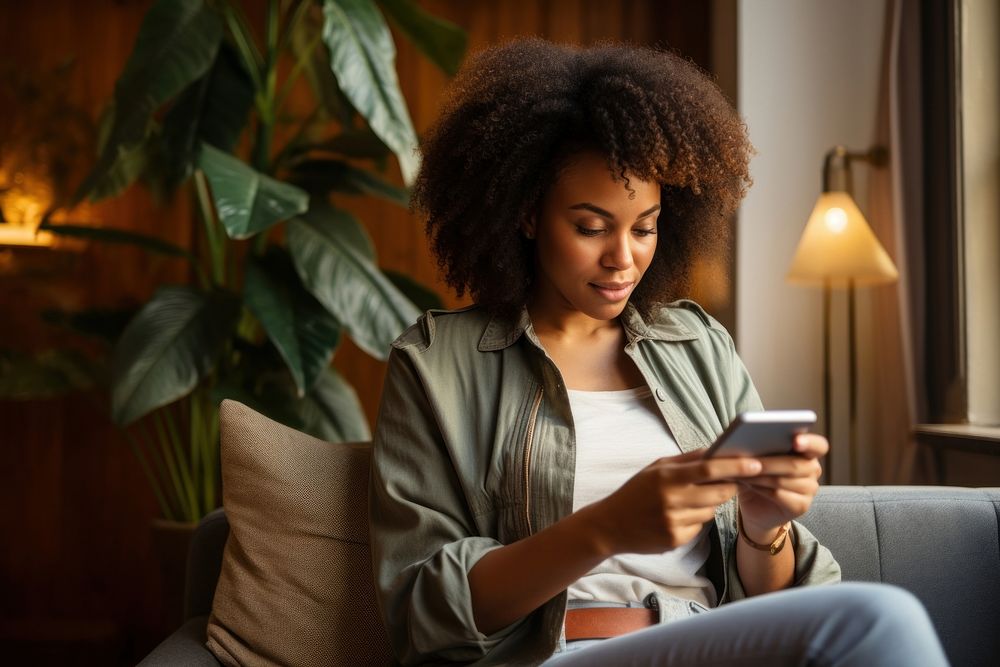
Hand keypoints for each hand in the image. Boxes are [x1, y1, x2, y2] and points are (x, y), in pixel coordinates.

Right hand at [581, 450, 764, 556]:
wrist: (610, 525)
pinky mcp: (675, 540)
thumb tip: (716, 449)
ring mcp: (674, 521)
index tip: (756, 463)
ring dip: (709, 504)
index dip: (736, 466)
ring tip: (687, 501)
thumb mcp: (655, 468)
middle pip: (718, 492)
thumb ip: (686, 459)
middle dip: (728, 486)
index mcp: (666, 476)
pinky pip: (700, 527)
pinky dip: (696, 520)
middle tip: (726, 482)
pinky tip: (676, 518)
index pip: (709, 469)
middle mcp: (671, 499)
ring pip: (712, 511)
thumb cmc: (635, 491)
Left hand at [737, 433, 827, 541]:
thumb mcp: (757, 457)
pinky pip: (779, 495)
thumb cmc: (756, 474)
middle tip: (746, 460)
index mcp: (807, 451)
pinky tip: (747, 484)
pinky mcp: (801, 506)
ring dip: (759, 476)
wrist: (756, 505)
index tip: (795, 441)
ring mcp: (809, 489)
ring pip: (784, 480)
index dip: (809, 442)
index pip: (818, 446)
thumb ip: (760, 446)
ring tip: (741, 472)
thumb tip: (748, 437)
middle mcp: (813, 469)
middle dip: (768, 463)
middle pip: (795, 465)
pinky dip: (760, 488)